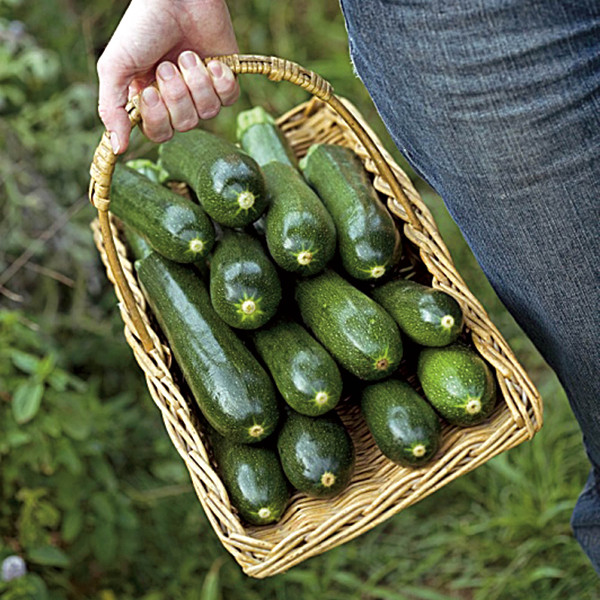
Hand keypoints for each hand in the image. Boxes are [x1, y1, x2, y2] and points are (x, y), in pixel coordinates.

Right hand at [97, 0, 239, 153]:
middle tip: (167, 65)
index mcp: (149, 100)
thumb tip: (116, 148)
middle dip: (177, 95)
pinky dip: (220, 80)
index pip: (158, 133)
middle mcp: (177, 100)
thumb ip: (112, 108)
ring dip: (197, 83)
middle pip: (184, 126)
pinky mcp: (225, 81)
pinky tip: (212, 61)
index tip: (149, 90)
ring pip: (208, 113)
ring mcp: (202, 91)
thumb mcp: (116, 67)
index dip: (157, 118)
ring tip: (188, 55)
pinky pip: (229, 100)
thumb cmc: (142, 27)